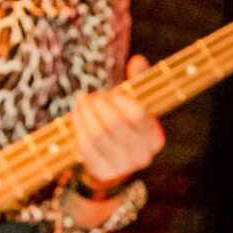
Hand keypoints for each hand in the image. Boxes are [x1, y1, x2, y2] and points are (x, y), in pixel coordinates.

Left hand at [72, 56, 163, 186]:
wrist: (114, 159)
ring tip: (81, 101)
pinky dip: (78, 128)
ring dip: (85, 114)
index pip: (138, 116)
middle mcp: (143, 156)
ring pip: (97, 135)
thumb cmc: (125, 122)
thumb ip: (138, 81)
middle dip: (99, 106)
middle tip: (91, 96)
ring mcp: (122, 167)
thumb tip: (138, 60)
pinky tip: (77, 115)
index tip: (112, 93)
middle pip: (115, 125)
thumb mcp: (134, 102)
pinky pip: (85, 147)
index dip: (121, 101)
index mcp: (155, 138)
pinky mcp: (102, 171)